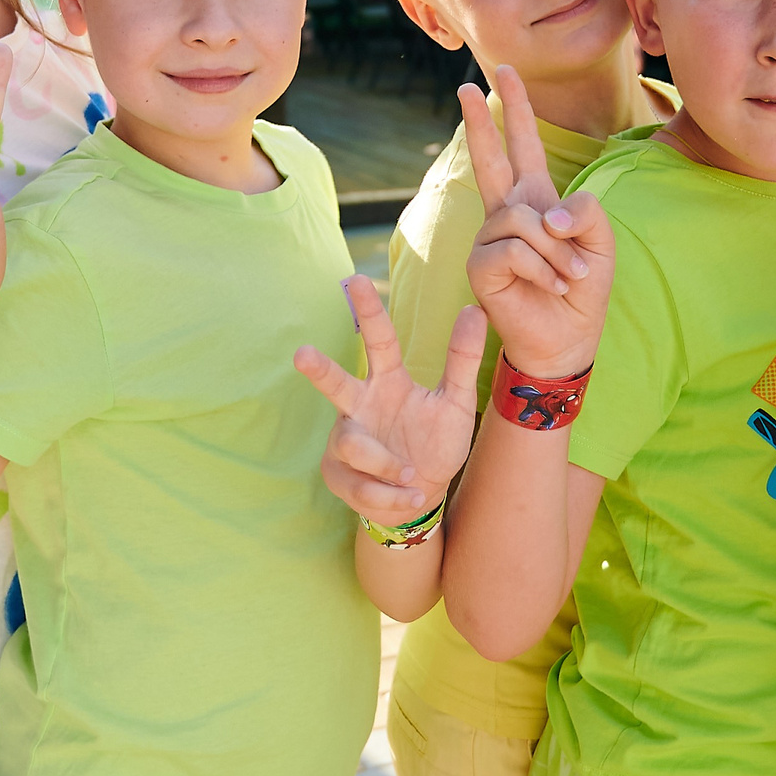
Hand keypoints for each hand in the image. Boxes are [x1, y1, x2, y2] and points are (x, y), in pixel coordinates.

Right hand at [297, 281, 487, 523]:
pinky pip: (360, 485)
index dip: (369, 312)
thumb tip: (474, 309)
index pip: (378, 341)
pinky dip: (390, 495)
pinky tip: (411, 496)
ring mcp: (344, 440)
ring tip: (410, 473)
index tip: (357, 280)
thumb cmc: (436, 443)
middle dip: (319, 370)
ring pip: (354, 446)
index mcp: (387, 381)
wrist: (422, 495)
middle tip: (302, 354)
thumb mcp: (456, 403)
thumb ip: (462, 360)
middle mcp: (359, 405)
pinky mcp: (337, 474)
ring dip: (384, 463)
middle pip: (335, 384)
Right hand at [463, 66, 613, 379]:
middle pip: (491, 157)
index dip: (515, 110)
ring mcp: (489, 239)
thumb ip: (585, 211)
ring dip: (556, 250)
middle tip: (464, 85)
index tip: (505, 73)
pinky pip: (515, 250)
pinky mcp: (481, 265)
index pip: (523, 146)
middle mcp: (507, 213)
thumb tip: (544, 215)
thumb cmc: (582, 289)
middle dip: (480, 120)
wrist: (567, 339)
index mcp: (536, 199)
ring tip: (568, 275)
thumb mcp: (600, 243)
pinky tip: (551, 287)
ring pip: (523, 219)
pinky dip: (543, 269)